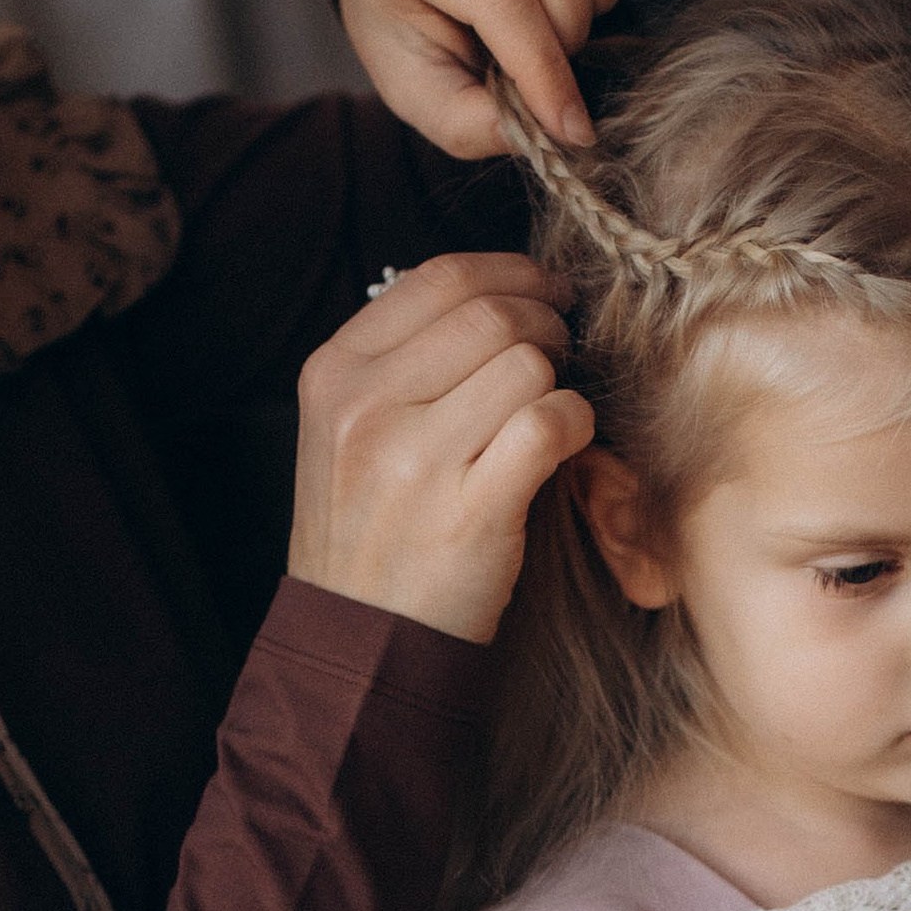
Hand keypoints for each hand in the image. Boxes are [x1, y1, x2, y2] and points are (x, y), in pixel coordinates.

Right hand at [288, 252, 592, 644]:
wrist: (358, 638)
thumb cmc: (368, 527)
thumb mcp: (343, 429)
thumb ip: (399, 359)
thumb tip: (495, 292)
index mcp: (335, 374)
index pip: (438, 278)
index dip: (509, 271)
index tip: (543, 289)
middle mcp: (367, 409)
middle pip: (492, 315)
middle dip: (545, 324)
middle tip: (558, 352)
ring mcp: (414, 462)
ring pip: (528, 365)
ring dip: (558, 383)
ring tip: (545, 412)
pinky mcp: (470, 511)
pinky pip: (552, 424)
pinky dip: (575, 426)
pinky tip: (562, 446)